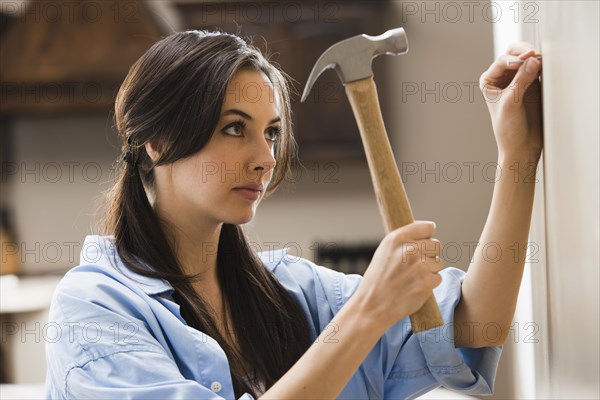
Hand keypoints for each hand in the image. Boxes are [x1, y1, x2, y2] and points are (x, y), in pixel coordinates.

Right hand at [356, 221, 443, 329]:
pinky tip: (414, 287)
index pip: (428, 228)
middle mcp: (410, 249)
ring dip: (429, 271)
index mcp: (397, 238)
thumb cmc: (378, 278)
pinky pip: (438, 278)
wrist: (372, 305)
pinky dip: (429, 284)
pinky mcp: (426, 282)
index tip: (421, 245)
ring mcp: (420, 266)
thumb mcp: (384, 251)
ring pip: (438, 263)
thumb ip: (405, 239)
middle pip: (436, 245)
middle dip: (429, 255)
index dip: (426, 237)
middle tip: (415, 266)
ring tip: (412, 278)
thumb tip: (430, 228)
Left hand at [479, 43, 542, 163]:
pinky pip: (539, 68)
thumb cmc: (508, 128)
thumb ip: (521, 81)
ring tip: (542, 60)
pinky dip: (543, 65)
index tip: (527, 61)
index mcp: (489, 80)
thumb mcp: (511, 103)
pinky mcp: (533, 84)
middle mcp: (502, 78)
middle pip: (514, 54)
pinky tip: (547, 67)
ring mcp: (518, 79)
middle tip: (536, 55)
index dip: (515, 59)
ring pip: (527, 59)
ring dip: (534, 57)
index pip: (503, 61)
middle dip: (524, 52)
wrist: (521, 145)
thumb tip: (533, 60)